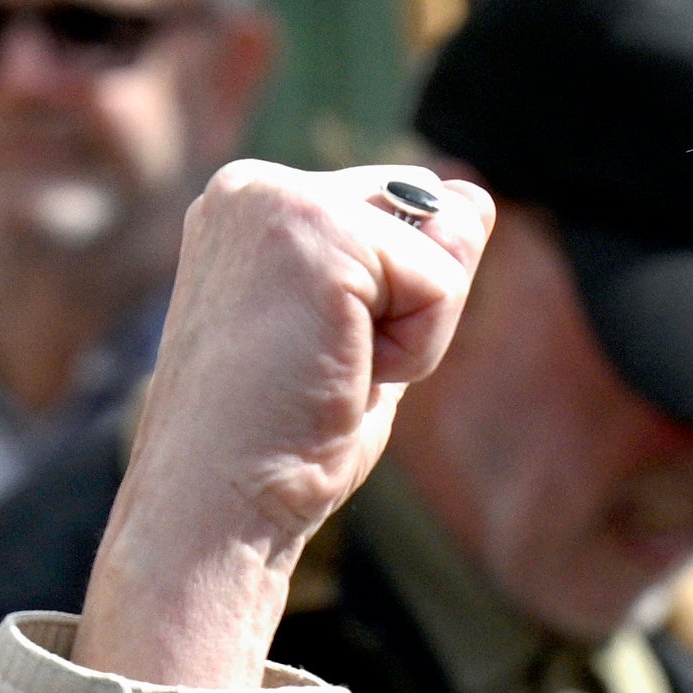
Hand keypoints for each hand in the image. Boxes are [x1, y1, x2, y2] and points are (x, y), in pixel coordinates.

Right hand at [82, 164, 489, 691]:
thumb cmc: (281, 445)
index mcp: (252, 206)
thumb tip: (477, 200)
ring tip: (331, 373)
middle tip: (328, 370)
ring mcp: (278, 199)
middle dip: (412, 307)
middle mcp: (254, 186)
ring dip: (414, 333)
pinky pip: (440, 281)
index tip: (314, 360)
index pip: (397, 210)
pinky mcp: (314, 228)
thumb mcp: (367, 338)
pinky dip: (416, 348)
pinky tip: (342, 374)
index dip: (393, 305)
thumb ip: (417, 268)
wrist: (215, 505)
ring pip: (439, 247)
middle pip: (426, 211)